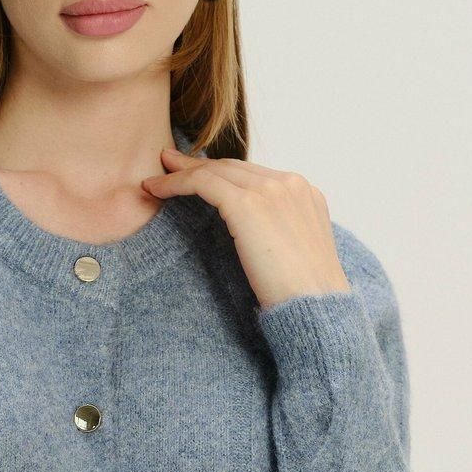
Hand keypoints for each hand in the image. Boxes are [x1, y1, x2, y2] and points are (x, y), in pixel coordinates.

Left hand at [141, 148, 351, 309]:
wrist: (317, 308)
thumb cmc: (304, 295)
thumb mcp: (295, 252)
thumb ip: (277, 231)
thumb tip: (251, 236)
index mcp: (304, 194)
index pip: (253, 175)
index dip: (220, 173)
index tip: (195, 174)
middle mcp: (290, 184)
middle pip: (233, 167)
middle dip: (197, 164)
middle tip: (168, 163)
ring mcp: (272, 190)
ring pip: (215, 171)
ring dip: (180, 173)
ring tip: (155, 178)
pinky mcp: (248, 204)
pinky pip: (202, 183)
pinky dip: (175, 184)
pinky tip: (155, 190)